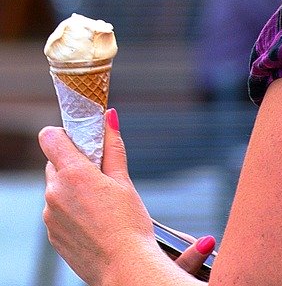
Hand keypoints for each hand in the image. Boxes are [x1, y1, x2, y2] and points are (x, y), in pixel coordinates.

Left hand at [38, 109, 210, 284]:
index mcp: (72, 174)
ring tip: (100, 202)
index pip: (50, 137)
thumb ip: (112, 146)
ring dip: (72, 188)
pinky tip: (94, 220)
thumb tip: (109, 115)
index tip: (82, 140)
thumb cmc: (128, 223)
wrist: (124, 269)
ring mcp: (50, 216)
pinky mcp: (52, 235)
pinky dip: (71, 210)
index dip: (64, 134)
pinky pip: (56, 211)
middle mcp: (54, 192)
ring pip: (56, 188)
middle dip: (74, 163)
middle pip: (55, 163)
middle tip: (100, 173)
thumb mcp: (123, 180)